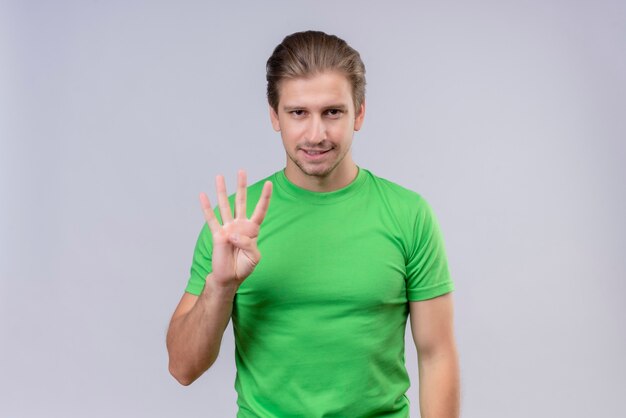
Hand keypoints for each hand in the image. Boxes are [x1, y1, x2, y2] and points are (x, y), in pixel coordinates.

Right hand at [199, 170, 271, 288]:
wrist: (230, 278)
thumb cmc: (244, 267)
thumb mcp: (254, 256)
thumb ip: (248, 243)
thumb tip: (232, 234)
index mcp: (252, 230)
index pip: (260, 210)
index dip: (265, 198)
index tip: (269, 184)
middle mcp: (240, 225)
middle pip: (241, 202)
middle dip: (242, 186)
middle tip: (241, 171)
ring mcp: (228, 228)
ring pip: (225, 206)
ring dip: (222, 191)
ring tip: (219, 176)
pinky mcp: (217, 235)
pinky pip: (211, 219)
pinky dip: (206, 207)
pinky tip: (203, 195)